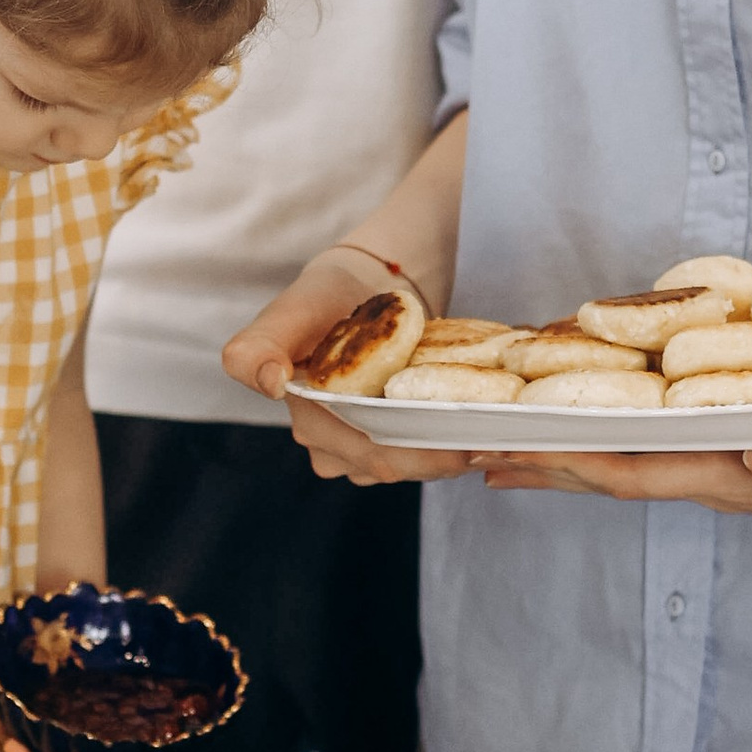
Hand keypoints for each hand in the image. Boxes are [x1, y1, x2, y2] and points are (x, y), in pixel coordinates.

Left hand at [0, 586, 176, 751]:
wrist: (66, 611)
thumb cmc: (108, 632)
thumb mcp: (138, 639)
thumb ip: (161, 648)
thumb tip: (195, 639)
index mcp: (117, 743)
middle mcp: (81, 750)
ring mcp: (47, 739)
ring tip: (17, 748)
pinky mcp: (17, 721)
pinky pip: (4, 733)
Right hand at [222, 249, 474, 489]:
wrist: (357, 284)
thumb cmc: (326, 295)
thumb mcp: (292, 309)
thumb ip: (258, 346)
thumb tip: (272, 382)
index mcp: (306, 418)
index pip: (367, 453)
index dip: (418, 455)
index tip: (464, 442)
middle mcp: (324, 443)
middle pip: (391, 465)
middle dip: (440, 457)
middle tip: (493, 439)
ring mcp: (351, 446)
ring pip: (404, 467)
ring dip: (443, 455)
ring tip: (487, 434)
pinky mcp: (376, 440)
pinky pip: (411, 457)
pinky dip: (440, 445)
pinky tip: (470, 430)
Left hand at [475, 422, 751, 535]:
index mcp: (734, 478)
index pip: (636, 473)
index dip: (572, 464)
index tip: (511, 456)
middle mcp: (713, 477)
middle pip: (613, 472)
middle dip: (544, 465)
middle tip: (470, 453)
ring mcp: (718, 468)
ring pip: (626, 461)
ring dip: (565, 457)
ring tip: (501, 449)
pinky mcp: (729, 452)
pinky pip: (653, 445)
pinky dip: (608, 437)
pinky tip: (578, 430)